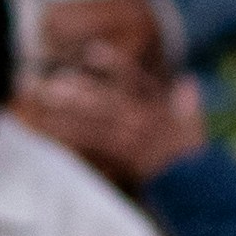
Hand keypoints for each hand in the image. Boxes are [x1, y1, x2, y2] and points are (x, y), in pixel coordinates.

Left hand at [23, 55, 205, 186]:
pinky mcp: (122, 159)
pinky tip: (48, 134)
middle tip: (48, 82)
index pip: (135, 79)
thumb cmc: (192, 155)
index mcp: (157, 107)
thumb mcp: (194, 125)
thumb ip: (188, 103)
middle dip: (76, 91)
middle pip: (104, 102)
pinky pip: (91, 149)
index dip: (113, 63)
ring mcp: (131, 140)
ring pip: (92, 124)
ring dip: (64, 113)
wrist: (195, 185)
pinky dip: (69, 140)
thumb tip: (188, 82)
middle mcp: (142, 120)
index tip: (91, 51)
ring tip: (39, 102)